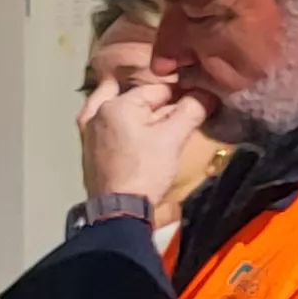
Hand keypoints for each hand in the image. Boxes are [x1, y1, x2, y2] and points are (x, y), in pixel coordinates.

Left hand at [79, 75, 213, 206]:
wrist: (120, 209)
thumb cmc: (145, 171)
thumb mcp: (173, 138)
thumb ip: (192, 110)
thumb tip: (208, 93)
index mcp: (115, 104)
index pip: (158, 89)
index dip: (182, 94)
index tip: (199, 102)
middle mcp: (96, 112)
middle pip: (139, 99)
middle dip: (162, 104)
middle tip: (183, 113)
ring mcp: (89, 130)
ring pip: (124, 110)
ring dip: (145, 114)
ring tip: (166, 125)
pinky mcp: (90, 147)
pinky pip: (113, 126)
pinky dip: (129, 125)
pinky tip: (142, 131)